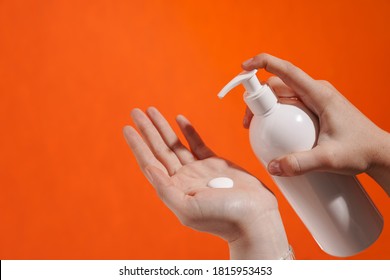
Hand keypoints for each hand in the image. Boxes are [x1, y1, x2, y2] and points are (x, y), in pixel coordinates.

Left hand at [123, 107, 288, 258]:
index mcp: (174, 189)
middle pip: (160, 149)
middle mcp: (183, 178)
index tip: (128, 128)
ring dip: (163, 127)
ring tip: (151, 111)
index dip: (137, 145)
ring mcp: (198, 170)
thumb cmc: (224, 217)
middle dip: (147, 130)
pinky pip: (197, 143)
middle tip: (135, 112)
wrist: (255, 217)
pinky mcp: (215, 163)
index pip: (150, 162)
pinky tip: (179, 119)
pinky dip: (188, 131)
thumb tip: (148, 168)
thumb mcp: (188, 208)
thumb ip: (166, 189)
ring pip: (176, 144)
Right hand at [242, 53, 389, 194]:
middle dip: (257, 99)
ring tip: (257, 129)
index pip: (287, 71)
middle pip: (278, 85)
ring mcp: (316, 100)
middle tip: (248, 124)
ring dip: (265, 107)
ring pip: (283, 95)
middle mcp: (316, 92)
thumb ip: (300, 164)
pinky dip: (276, 113)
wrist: (379, 153)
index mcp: (320, 94)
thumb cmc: (361, 151)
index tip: (244, 66)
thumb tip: (272, 166)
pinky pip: (290, 105)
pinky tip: (274, 130)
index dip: (263, 63)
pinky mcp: (315, 109)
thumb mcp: (329, 159)